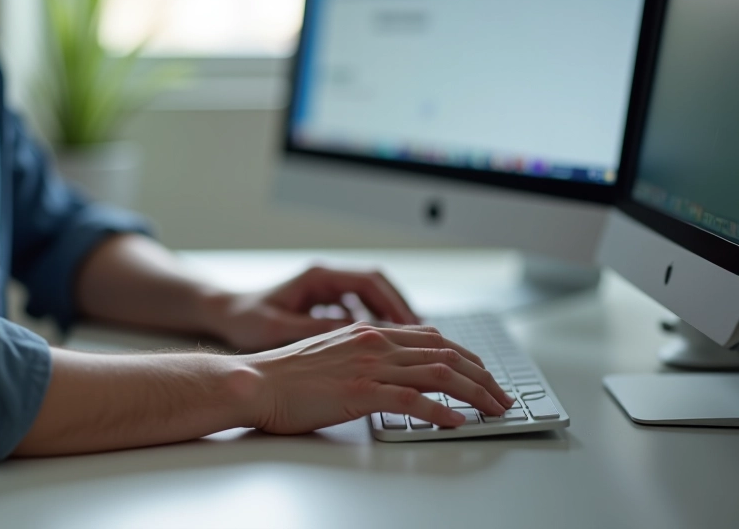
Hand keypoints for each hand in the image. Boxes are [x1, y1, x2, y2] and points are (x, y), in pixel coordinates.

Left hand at [206, 265, 419, 351]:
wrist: (221, 315)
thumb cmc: (245, 321)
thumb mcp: (281, 328)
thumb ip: (319, 330)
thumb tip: (359, 335)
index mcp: (318, 276)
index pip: (369, 281)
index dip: (394, 303)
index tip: (412, 326)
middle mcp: (324, 278)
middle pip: (377, 286)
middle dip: (400, 310)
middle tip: (422, 337)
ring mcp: (324, 289)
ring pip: (370, 298)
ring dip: (389, 318)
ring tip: (408, 345)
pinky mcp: (321, 304)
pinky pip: (358, 309)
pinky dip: (373, 325)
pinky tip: (381, 348)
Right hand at [238, 322, 513, 432]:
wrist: (254, 380)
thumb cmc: (286, 375)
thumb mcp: (333, 355)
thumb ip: (365, 358)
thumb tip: (393, 372)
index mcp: (369, 333)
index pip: (432, 338)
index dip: (465, 356)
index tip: (484, 373)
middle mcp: (374, 342)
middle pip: (444, 353)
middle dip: (481, 375)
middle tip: (501, 395)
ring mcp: (368, 365)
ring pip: (437, 373)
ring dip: (473, 392)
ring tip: (493, 409)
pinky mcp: (358, 391)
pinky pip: (411, 399)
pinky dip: (440, 411)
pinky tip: (457, 422)